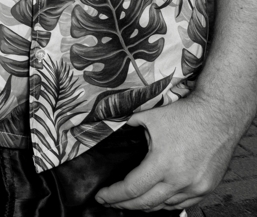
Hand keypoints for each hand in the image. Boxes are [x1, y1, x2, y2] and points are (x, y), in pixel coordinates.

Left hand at [95, 93, 243, 210]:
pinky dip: (166, 204)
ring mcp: (196, 187)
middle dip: (124, 204)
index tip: (102, 196)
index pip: (132, 188)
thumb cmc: (183, 115)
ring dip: (145, 206)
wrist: (218, 116)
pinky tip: (156, 200)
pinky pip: (182, 203)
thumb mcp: (147, 117)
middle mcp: (180, 180)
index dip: (113, 195)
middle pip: (146, 203)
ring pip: (164, 205)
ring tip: (130, 202)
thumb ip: (125, 125)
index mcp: (162, 163)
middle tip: (110, 202)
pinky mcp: (207, 188)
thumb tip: (107, 125)